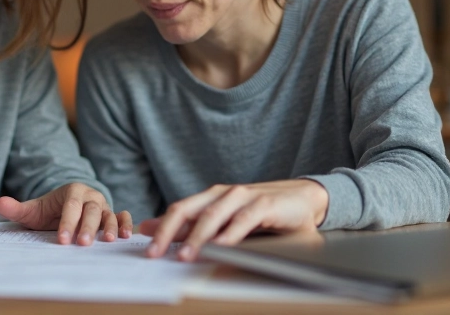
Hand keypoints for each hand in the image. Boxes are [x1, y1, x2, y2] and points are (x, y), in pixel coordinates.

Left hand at [0, 182, 133, 244]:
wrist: (65, 209)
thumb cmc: (49, 211)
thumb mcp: (32, 210)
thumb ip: (16, 208)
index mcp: (72, 191)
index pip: (70, 206)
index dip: (66, 222)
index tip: (61, 240)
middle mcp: (91, 196)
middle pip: (90, 210)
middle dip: (87, 227)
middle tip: (82, 243)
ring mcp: (103, 206)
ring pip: (108, 214)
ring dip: (110, 227)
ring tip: (108, 241)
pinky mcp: (113, 215)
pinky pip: (123, 216)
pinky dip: (126, 224)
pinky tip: (126, 236)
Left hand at [141, 179, 328, 260]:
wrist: (303, 200)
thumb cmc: (262, 214)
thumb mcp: (226, 222)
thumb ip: (191, 226)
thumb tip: (151, 228)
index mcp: (211, 198)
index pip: (179, 211)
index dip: (160, 229)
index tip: (146, 249)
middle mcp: (222, 194)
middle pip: (187, 210)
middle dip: (168, 232)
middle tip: (154, 253)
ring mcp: (242, 197)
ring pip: (212, 215)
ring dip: (197, 237)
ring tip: (185, 256)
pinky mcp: (264, 204)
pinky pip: (243, 220)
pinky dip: (230, 234)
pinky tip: (221, 248)